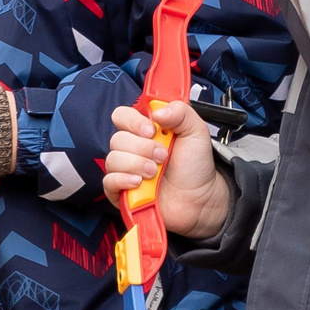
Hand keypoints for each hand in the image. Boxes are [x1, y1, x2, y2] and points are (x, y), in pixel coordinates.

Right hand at [103, 100, 231, 239]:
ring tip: (155, 172)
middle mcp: (133, 148)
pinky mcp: (123, 191)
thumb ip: (181, 112)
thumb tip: (158, 111)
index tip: (151, 130)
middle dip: (142, 148)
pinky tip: (139, 183)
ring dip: (136, 165)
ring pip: (113, 159)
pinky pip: (109, 181)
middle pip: (117, 139)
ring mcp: (126, 170)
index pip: (123, 116)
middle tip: (162, 156)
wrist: (200, 199)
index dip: (133, 121)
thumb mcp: (196, 132)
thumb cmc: (195, 167)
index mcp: (146, 131)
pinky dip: (123, 180)